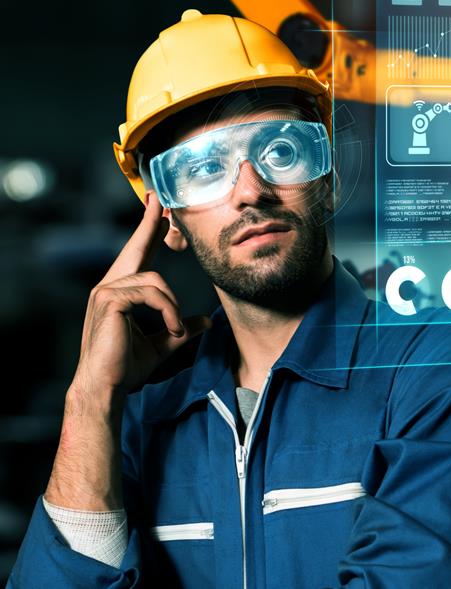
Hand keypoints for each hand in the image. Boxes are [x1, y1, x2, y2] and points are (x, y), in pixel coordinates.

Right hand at [72, 192, 209, 400]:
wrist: (106, 387)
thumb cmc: (126, 367)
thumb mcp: (163, 343)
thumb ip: (181, 327)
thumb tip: (206, 322)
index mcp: (119, 291)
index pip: (137, 255)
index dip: (148, 231)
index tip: (158, 210)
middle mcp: (109, 286)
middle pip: (136, 248)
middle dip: (150, 224)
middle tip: (161, 202)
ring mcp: (106, 291)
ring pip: (154, 279)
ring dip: (172, 306)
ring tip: (176, 329)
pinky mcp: (109, 300)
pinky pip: (151, 294)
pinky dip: (168, 311)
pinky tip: (172, 329)